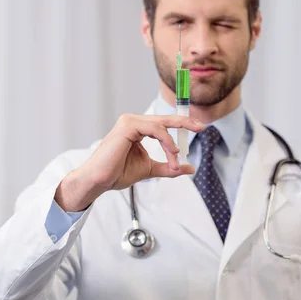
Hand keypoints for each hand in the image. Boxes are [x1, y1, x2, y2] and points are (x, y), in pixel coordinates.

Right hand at [55, 113, 203, 211]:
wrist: (100, 181)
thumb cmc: (117, 173)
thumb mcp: (150, 169)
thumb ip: (168, 167)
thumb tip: (189, 168)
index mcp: (137, 128)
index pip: (162, 123)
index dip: (181, 124)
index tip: (198, 128)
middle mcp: (132, 122)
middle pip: (164, 119)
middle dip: (184, 122)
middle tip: (201, 127)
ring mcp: (129, 122)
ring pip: (160, 125)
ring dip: (172, 144)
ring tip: (176, 160)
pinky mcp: (127, 126)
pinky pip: (154, 129)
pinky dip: (166, 141)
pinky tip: (171, 153)